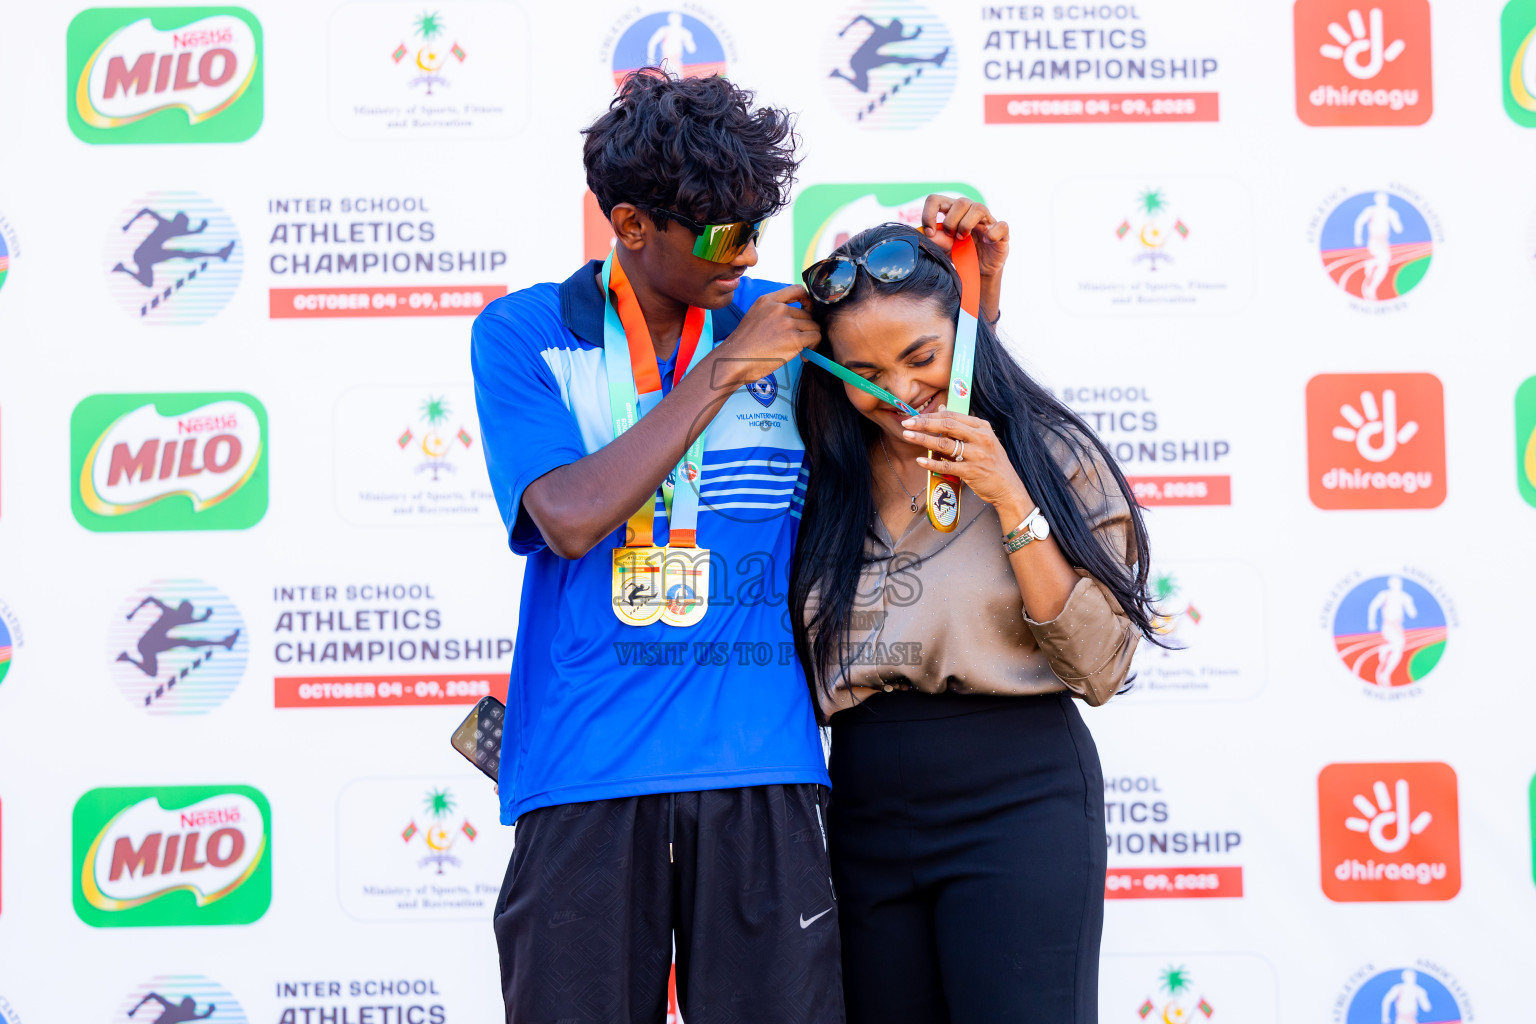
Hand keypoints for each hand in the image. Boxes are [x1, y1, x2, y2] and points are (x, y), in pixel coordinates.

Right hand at [711, 284, 820, 387]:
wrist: (735, 360)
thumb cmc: (743, 345)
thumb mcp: (754, 316)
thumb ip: (772, 312)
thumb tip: (795, 317)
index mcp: (767, 300)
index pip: (797, 289)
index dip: (807, 300)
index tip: (808, 310)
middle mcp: (778, 309)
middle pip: (807, 314)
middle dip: (805, 329)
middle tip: (797, 343)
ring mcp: (787, 323)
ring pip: (813, 326)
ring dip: (810, 339)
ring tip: (800, 350)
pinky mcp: (794, 339)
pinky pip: (815, 337)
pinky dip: (813, 347)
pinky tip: (803, 356)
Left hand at [901, 410, 1032, 524]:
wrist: (1008, 487)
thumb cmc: (992, 463)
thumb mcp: (982, 440)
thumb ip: (962, 426)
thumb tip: (942, 409)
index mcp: (982, 427)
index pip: (952, 416)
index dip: (931, 415)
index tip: (915, 417)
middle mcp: (981, 438)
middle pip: (947, 426)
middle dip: (924, 423)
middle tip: (907, 423)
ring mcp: (977, 455)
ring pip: (945, 444)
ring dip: (923, 440)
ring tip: (908, 437)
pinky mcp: (973, 472)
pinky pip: (948, 466)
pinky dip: (932, 463)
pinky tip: (920, 461)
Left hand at [919, 195, 1008, 279]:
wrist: (980, 270)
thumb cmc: (961, 253)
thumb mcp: (945, 248)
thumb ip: (937, 241)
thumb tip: (926, 235)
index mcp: (952, 212)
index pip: (937, 200)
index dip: (929, 214)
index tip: (929, 233)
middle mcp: (970, 211)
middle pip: (960, 202)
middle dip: (951, 222)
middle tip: (951, 238)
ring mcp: (987, 220)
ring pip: (979, 208)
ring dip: (967, 225)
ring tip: (964, 239)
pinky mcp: (1001, 232)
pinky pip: (1001, 226)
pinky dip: (992, 234)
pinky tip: (986, 241)